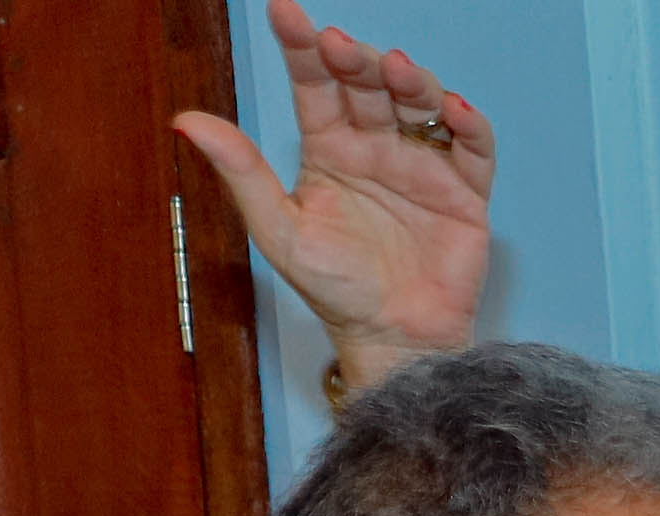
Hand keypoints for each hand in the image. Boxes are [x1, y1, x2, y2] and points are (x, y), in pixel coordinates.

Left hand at [172, 4, 492, 396]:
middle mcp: (375, 148)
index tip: (286, 13)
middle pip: (369, 86)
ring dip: (411, 82)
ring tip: (397, 71)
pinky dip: (469, 126)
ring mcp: (422, 167)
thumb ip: (242, 173)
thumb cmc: (335, 289)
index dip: (301, 48)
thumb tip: (187, 121)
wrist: (393, 340)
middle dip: (357, 60)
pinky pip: (472, 149)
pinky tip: (454, 112)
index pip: (314, 86)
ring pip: (419, 105)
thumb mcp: (278, 231)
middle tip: (342, 48)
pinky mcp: (465, 194)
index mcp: (328, 150)